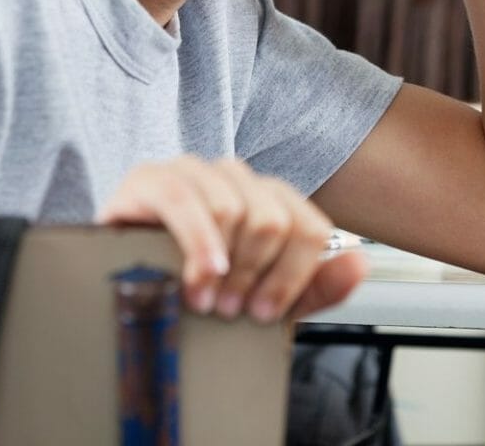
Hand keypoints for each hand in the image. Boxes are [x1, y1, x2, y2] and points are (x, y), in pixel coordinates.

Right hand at [100, 156, 366, 323]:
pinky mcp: (150, 178)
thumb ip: (315, 285)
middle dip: (255, 275)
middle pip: (274, 220)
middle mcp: (237, 177)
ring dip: (223, 266)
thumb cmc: (196, 290)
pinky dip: (198, 243)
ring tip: (205, 301)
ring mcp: (194, 172)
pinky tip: (197, 275)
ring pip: (234, 208)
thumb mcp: (261, 296)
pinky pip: (183, 201)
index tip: (265, 312)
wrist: (125, 290)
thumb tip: (359, 262)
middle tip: (230, 310)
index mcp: (271, 198)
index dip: (293, 276)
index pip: (311, 227)